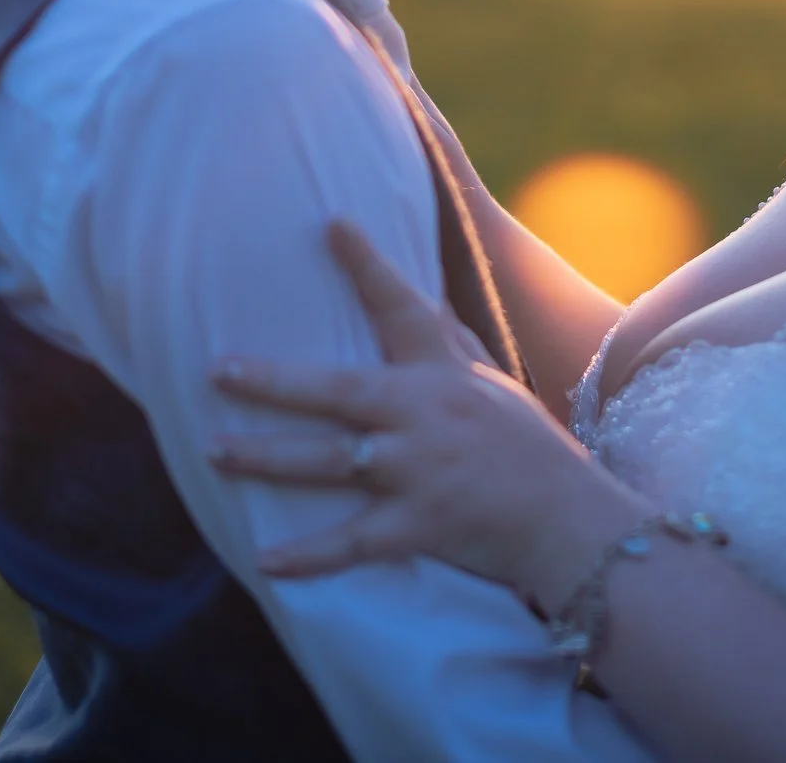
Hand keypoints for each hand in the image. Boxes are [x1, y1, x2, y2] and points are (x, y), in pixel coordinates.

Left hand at [209, 220, 647, 605]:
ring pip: (332, 461)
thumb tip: (414, 290)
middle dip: (277, 381)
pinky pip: (355, 542)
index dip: (369, 266)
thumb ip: (447, 339)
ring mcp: (422, 471)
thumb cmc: (525, 446)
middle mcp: (427, 415)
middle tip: (219, 369)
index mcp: (443, 374)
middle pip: (341, 390)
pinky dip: (310, 555)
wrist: (570, 520)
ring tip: (215, 452)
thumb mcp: (489, 381)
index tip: (333, 224)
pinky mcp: (422, 526)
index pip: (403, 309)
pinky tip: (265, 561)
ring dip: (269, 458)